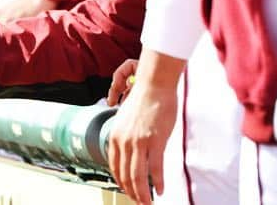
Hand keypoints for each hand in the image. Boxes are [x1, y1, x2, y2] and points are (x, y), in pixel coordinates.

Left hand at [107, 56, 181, 203]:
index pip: (115, 167)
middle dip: (133, 193)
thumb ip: (126, 135)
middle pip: (126, 176)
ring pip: (139, 177)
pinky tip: (161, 190)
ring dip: (143, 194)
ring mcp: (139, 142)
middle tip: (139, 202)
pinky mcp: (155, 141)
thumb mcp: (126, 118)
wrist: (155, 83)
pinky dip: (158, 182)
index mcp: (115, 136)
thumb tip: (130, 151)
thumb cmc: (144, 98)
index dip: (121, 183)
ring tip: (148, 203)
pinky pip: (155, 169)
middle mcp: (124, 141)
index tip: (127, 191)